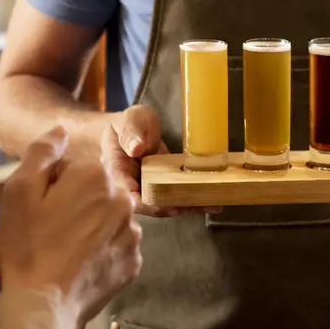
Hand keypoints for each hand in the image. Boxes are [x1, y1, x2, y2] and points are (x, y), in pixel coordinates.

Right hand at [0, 127, 141, 323]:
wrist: (40, 306)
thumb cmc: (25, 247)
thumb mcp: (19, 190)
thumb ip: (43, 151)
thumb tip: (61, 131)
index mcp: (96, 177)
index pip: (76, 167)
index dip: (54, 184)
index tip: (42, 206)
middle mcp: (123, 201)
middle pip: (97, 191)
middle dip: (76, 203)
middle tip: (50, 229)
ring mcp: (131, 234)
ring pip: (109, 218)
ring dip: (91, 226)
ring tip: (64, 249)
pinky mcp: (133, 263)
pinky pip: (117, 246)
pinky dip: (101, 251)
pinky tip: (78, 262)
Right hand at [102, 105, 221, 217]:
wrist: (131, 127)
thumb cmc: (126, 123)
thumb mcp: (128, 120)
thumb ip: (129, 132)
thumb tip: (136, 148)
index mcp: (118, 173)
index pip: (127, 195)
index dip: (147, 203)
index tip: (167, 205)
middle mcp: (132, 186)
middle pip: (150, 205)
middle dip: (174, 207)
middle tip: (197, 203)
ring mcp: (149, 188)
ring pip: (165, 204)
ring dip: (187, 206)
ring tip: (212, 204)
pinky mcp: (164, 185)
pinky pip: (175, 195)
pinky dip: (191, 199)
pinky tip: (211, 201)